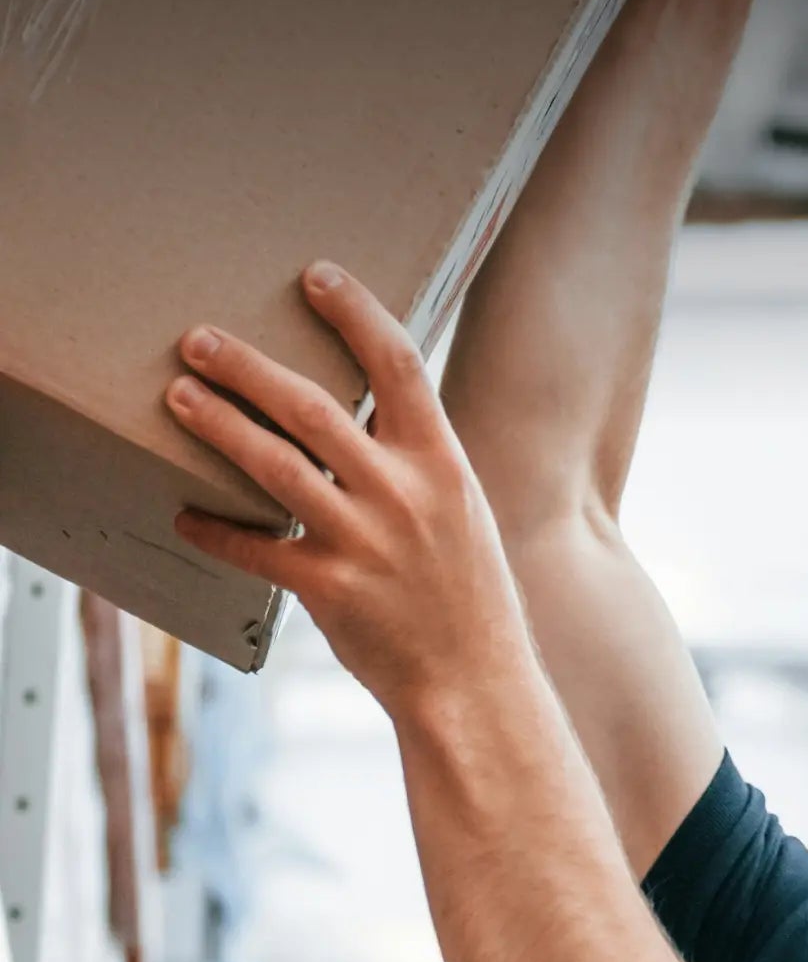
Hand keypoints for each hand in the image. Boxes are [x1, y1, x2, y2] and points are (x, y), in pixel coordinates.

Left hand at [168, 264, 532, 717]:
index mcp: (443, 464)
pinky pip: (257, 548)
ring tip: (177, 396)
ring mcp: (365, 542)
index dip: (356, 312)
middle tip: (198, 339)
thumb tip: (359, 418)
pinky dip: (216, 530)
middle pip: (313, 407)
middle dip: (248, 367)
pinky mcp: (330, 591)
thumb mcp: (462, 513)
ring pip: (275, 466)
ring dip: (218, 425)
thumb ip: (415, 464)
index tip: (315, 275)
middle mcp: (404, 494)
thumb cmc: (468, 597)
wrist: (477, 686)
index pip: (398, 364)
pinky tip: (183, 514)